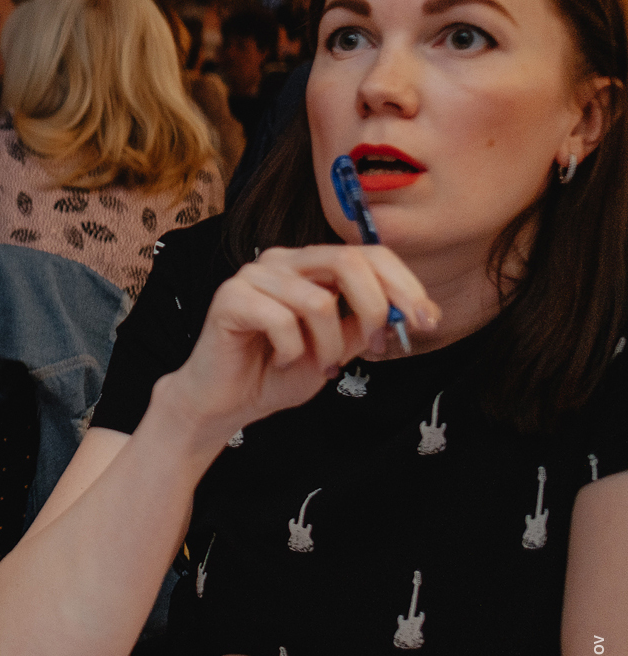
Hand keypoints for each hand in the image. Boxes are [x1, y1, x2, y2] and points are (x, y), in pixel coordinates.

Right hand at [162, 245, 438, 450]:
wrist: (227, 401)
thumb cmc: (278, 372)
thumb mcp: (338, 348)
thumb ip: (365, 325)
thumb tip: (410, 312)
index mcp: (312, 265)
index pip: (369, 253)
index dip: (405, 284)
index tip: (427, 321)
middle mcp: (284, 260)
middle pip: (348, 261)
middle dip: (376, 307)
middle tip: (379, 346)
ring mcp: (254, 275)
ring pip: (318, 301)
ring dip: (328, 346)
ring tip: (318, 366)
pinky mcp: (230, 297)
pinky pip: (281, 320)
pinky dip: (292, 351)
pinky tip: (281, 360)